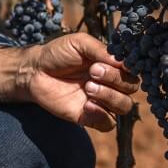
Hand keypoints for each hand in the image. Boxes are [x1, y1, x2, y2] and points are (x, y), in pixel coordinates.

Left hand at [22, 33, 139, 131]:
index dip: (127, 68)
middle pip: (131, 88)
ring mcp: (101, 101)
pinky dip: (102, 115)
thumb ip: (102, 51)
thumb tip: (123, 63)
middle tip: (93, 72)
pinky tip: (87, 105)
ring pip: (124, 107)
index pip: (133, 70)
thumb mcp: (80, 43)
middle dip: (115, 80)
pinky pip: (108, 124)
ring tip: (88, 87)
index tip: (112, 63)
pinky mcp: (89, 117)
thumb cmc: (58, 54)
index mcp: (111, 66)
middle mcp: (110, 84)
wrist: (35, 71)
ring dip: (110, 97)